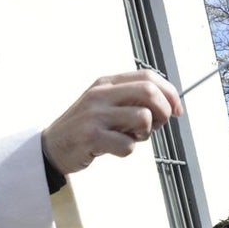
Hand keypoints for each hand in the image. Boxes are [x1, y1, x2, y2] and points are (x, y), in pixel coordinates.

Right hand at [41, 70, 181, 174]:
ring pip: (143, 118)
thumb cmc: (85, 127)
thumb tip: (169, 106)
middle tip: (157, 125)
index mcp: (107, 83)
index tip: (177, 110)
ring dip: (145, 133)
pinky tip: (113, 149)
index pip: (148, 76)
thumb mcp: (105, 104)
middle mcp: (101, 94)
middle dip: (163, 111)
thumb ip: (131, 100)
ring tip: (130, 137)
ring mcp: (95, 115)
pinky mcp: (91, 137)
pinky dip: (127, 150)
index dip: (170, 93)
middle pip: (149, 92)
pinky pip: (128, 144)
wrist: (51, 147)